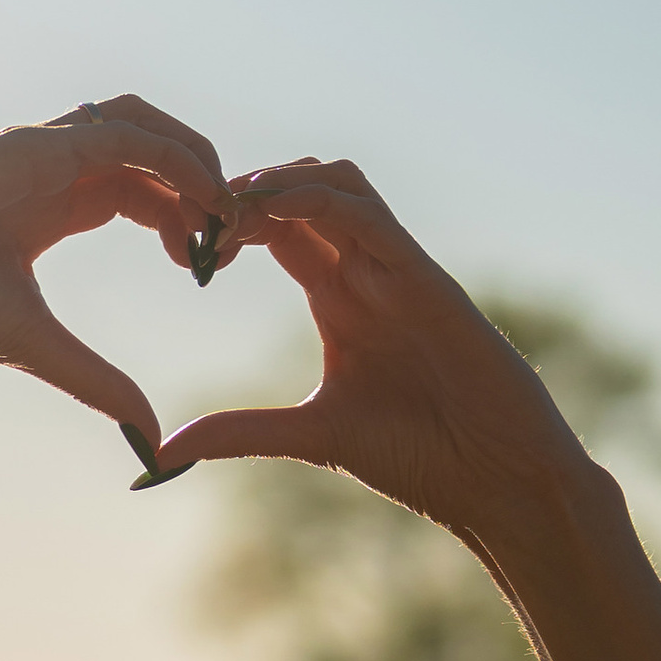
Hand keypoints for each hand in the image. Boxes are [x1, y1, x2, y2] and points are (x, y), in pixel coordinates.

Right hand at [0, 97, 232, 460]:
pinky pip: (123, 132)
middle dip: (202, 192)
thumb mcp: (34, 345)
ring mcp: (42, 148)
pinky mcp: (34, 144)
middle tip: (230, 243)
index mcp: (50, 206)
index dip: (183, 220)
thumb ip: (94, 379)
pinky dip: (172, 155)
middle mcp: (51, 168)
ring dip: (195, 160)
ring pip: (144, 125)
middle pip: (153, 154)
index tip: (207, 268)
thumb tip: (149, 432)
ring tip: (223, 212)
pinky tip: (202, 196)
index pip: (139, 192)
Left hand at [153, 157, 660, 660]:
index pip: (276, 231)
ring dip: (277, 182)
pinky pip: (369, 215)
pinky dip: (316, 201)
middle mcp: (366, 272)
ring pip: (335, 184)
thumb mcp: (310, 436)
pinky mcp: (424, 277)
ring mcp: (397, 269)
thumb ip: (241, 430)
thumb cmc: (421, 457)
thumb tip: (164, 449)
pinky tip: (268, 213)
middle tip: (193, 218)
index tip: (182, 247)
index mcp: (337, 298)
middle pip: (299, 192)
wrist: (496, 478)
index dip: (227, 224)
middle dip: (242, 193)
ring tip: (225, 207)